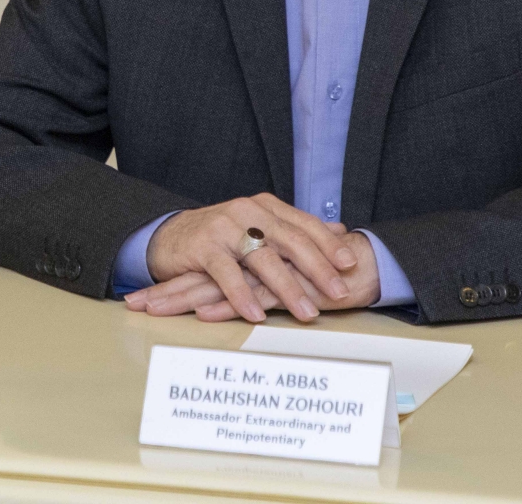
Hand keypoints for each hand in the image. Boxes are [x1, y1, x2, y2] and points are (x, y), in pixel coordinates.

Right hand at [127, 193, 365, 322]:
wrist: (170, 235)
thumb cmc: (221, 236)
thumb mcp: (260, 227)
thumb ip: (296, 230)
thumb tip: (339, 230)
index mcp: (265, 207)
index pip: (304, 224)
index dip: (329, 244)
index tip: (351, 264)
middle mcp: (247, 211)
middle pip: (290, 240)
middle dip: (318, 268)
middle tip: (339, 291)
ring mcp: (224, 227)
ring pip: (263, 258)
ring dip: (287, 288)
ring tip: (306, 313)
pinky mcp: (203, 246)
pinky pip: (227, 273)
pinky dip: (243, 295)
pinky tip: (256, 314)